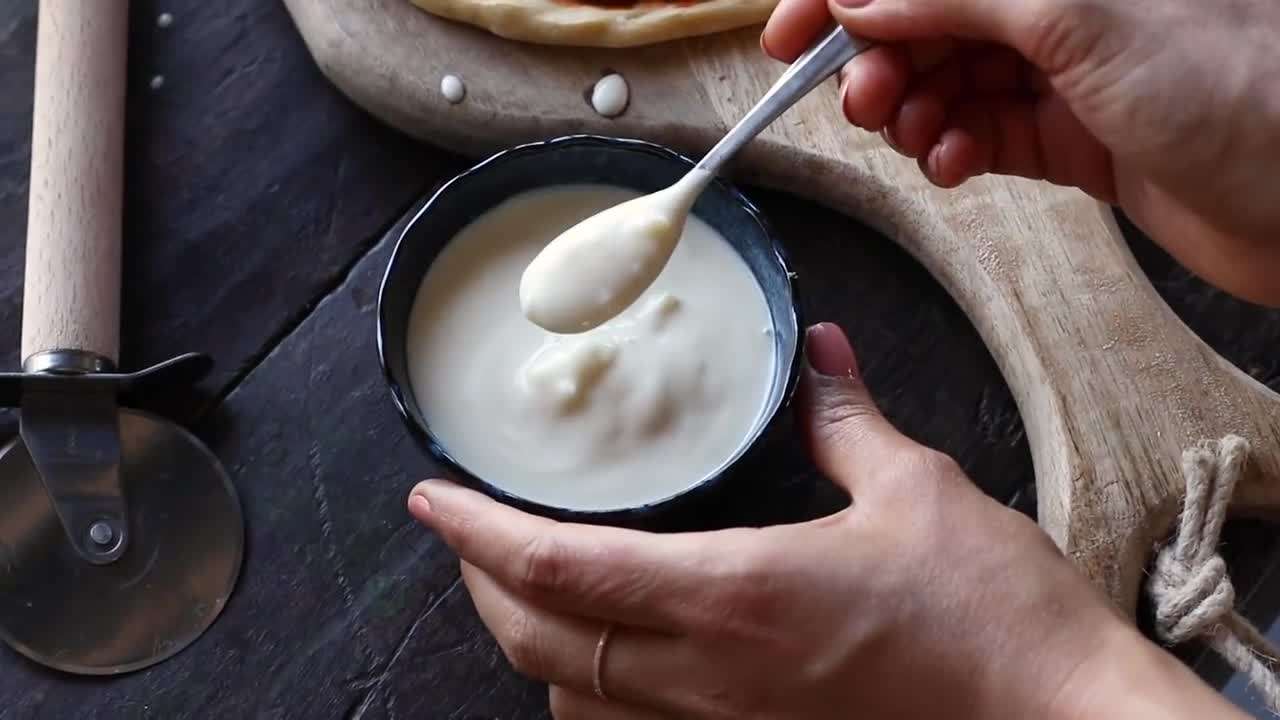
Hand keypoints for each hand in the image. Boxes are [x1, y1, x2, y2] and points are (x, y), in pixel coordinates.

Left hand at [407, 323, 1239, 718]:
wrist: (1053, 719)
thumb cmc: (990, 611)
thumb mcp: (917, 490)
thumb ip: (846, 421)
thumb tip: (824, 356)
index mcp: (734, 593)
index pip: (559, 569)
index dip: (476, 532)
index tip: (432, 496)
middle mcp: (710, 673)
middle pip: (539, 640)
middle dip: (481, 585)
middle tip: (469, 531)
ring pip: (575, 699)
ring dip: (532, 641)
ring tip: (530, 586)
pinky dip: (592, 691)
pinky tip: (612, 653)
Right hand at [762, 0, 1279, 305]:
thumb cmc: (1231, 87)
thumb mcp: (1078, 20)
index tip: (792, 34)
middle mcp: (1052, 9)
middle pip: (925, 22)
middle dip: (880, 60)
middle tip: (864, 101)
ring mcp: (1059, 72)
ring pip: (945, 81)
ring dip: (913, 112)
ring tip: (918, 138)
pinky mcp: (1067, 137)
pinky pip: (979, 136)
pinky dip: (952, 150)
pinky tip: (956, 164)